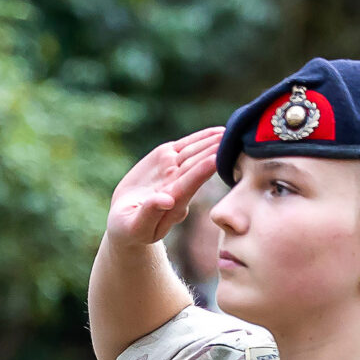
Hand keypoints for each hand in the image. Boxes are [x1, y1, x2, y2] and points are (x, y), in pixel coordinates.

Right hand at [106, 127, 223, 247]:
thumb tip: (166, 200)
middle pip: (195, 166)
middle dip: (213, 152)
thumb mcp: (135, 226)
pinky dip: (201, 138)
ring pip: (193, 154)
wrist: (126, 217)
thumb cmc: (130, 228)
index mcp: (172, 203)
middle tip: (233, 138)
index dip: (201, 172)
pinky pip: (185, 146)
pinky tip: (218, 131)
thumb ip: (150, 214)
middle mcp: (177, 185)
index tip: (216, 159)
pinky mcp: (166, 158)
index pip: (189, 185)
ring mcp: (173, 171)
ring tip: (229, 132)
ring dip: (211, 143)